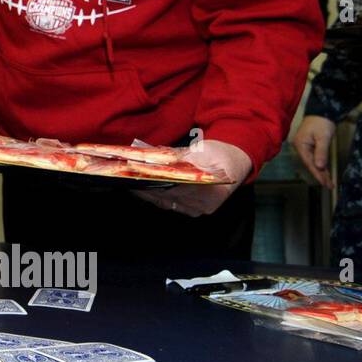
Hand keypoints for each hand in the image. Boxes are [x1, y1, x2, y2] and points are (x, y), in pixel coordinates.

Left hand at [134, 139, 251, 216]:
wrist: (234, 163)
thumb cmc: (219, 154)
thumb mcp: (200, 151)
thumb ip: (178, 157)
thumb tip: (154, 159)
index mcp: (211, 190)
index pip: (178, 187)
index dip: (157, 180)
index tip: (140, 174)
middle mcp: (204, 205)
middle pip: (168, 196)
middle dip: (146, 186)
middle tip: (127, 177)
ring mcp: (197, 210)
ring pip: (165, 202)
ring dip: (147, 192)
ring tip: (129, 181)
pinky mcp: (191, 210)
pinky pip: (168, 204)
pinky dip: (154, 195)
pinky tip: (140, 187)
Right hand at [292, 115, 335, 188]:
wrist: (322, 111)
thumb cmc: (322, 122)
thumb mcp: (323, 137)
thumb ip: (321, 152)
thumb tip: (319, 166)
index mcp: (301, 145)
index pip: (310, 163)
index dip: (318, 174)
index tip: (326, 183)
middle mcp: (300, 147)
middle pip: (310, 164)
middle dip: (320, 175)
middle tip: (329, 185)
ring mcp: (304, 146)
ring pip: (313, 162)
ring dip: (321, 171)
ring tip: (329, 181)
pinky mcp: (308, 145)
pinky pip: (314, 157)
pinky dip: (320, 164)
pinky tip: (324, 170)